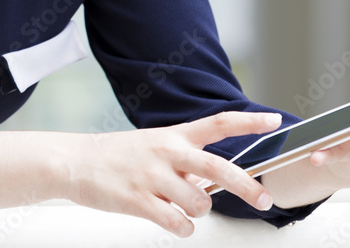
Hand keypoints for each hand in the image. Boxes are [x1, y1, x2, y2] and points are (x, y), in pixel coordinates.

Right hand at [61, 111, 281, 237]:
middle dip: (246, 186)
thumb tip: (212, 183)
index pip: (218, 123)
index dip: (249, 122)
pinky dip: (183, 227)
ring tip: (182, 207)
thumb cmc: (118, 156)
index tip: (275, 121)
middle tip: (264, 199)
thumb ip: (184, 162)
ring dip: (199, 211)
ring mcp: (152, 176)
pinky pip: (176, 222)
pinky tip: (176, 222)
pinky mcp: (138, 200)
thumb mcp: (154, 146)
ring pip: (199, 202)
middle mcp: (166, 152)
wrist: (75, 162)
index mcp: (173, 136)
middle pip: (217, 167)